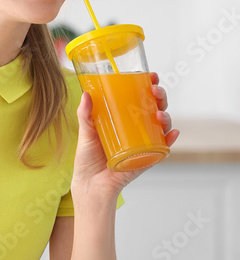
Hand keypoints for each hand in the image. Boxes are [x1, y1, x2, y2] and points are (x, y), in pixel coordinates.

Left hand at [71, 72, 179, 201]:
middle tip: (154, 91)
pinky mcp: (147, 159)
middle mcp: (138, 130)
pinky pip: (164, 149)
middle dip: (160, 97)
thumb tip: (86, 95)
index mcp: (125, 120)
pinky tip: (173, 133)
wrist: (90, 184)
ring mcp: (144, 144)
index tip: (151, 75)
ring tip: (158, 113)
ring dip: (166, 116)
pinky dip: (170, 140)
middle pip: (156, 109)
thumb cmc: (88, 158)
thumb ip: (85, 115)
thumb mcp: (86, 133)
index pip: (141, 99)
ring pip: (163, 126)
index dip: (149, 86)